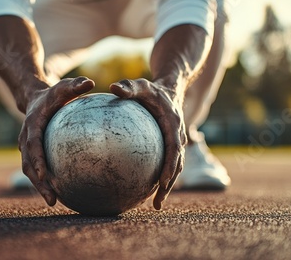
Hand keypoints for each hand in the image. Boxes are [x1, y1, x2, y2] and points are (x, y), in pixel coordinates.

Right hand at [18, 77, 94, 205]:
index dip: (37, 161)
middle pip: (29, 166)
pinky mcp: (32, 153)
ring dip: (40, 187)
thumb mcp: (62, 87)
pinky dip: (45, 181)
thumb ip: (75, 85)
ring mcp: (26, 148)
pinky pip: (38, 169)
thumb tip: (91, 81)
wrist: (34, 99)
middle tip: (52, 199)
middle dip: (39, 184)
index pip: (32, 146)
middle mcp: (25, 140)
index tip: (44, 175)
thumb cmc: (52, 94)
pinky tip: (63, 191)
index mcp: (31, 127)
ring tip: (55, 201)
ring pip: (30, 171)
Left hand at [110, 78, 186, 209]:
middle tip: (157, 203)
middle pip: (177, 165)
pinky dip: (160, 176)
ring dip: (167, 186)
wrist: (171, 88)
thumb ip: (129, 87)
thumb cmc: (153, 89)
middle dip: (169, 185)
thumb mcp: (142, 85)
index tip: (162, 182)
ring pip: (174, 168)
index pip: (174, 149)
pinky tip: (143, 187)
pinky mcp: (170, 146)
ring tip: (154, 204)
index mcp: (174, 125)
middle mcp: (178, 136)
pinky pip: (166, 163)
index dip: (170, 166)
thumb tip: (112, 87)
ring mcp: (176, 142)